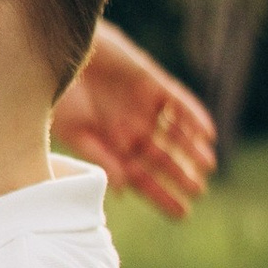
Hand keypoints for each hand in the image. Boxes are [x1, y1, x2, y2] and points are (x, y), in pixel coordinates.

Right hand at [53, 23, 217, 217]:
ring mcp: (143, 107)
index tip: (182, 214)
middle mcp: (131, 130)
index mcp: (112, 147)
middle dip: (181, 175)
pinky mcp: (152, 83)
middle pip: (162, 158)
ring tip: (208, 166)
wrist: (59, 53)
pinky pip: (179, 102)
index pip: (142, 178)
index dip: (162, 195)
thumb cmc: (59, 95)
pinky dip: (193, 116)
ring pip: (176, 133)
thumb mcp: (75, 132)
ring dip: (192, 149)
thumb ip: (100, 158)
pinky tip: (208, 133)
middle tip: (198, 191)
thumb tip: (123, 189)